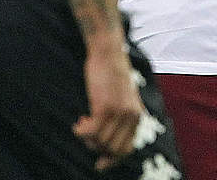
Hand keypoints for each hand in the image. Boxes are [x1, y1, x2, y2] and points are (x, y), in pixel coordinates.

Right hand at [75, 44, 146, 170]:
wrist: (108, 52)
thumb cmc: (112, 73)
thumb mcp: (123, 97)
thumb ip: (122, 115)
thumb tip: (107, 139)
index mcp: (137, 115)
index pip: (127, 149)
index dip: (112, 160)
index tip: (99, 164)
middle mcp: (131, 117)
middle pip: (112, 149)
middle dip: (96, 148)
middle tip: (86, 135)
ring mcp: (119, 113)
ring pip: (100, 142)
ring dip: (87, 138)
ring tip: (82, 124)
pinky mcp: (105, 107)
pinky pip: (90, 132)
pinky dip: (81, 131)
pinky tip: (79, 122)